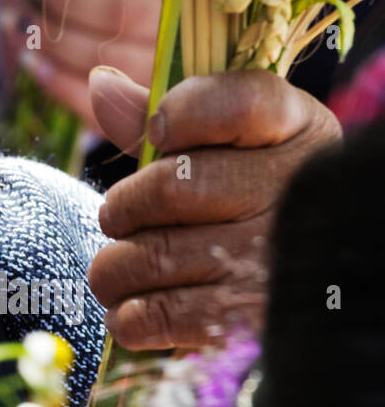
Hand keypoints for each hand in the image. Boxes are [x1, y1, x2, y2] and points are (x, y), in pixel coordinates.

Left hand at [0, 0, 164, 126]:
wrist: (39, 14)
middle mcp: (189, 25)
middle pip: (131, 14)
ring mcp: (167, 77)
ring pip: (113, 60)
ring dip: (58, 39)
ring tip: (25, 20)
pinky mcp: (139, 114)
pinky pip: (101, 106)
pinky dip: (58, 82)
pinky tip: (31, 62)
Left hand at [86, 67, 341, 350]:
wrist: (304, 282)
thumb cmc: (243, 197)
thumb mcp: (219, 144)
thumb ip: (158, 116)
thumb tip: (102, 83)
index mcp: (294, 130)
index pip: (240, 105)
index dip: (184, 113)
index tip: (158, 132)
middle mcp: (294, 192)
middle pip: (171, 188)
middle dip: (122, 208)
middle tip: (119, 220)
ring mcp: (277, 262)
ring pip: (154, 255)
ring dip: (114, 267)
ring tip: (117, 269)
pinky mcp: (254, 322)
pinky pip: (162, 315)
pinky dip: (129, 315)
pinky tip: (132, 310)